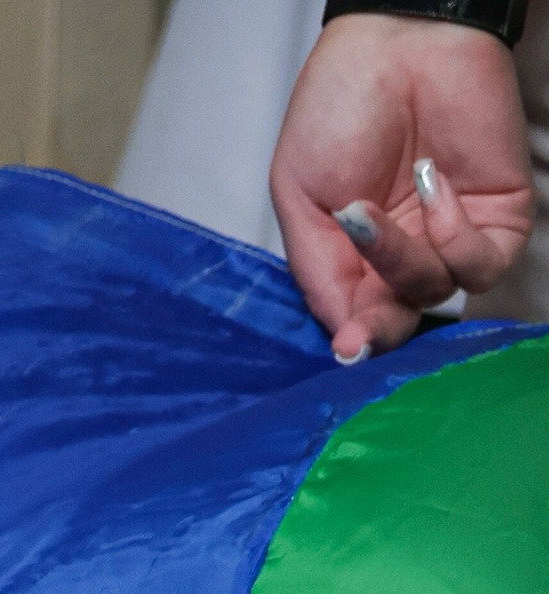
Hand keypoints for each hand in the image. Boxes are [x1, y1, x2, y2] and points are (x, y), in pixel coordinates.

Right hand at [269, 15, 532, 359]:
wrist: (395, 39)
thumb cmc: (338, 105)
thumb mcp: (300, 196)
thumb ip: (317, 271)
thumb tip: (343, 336)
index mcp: (356, 257)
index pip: (362, 320)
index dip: (357, 341)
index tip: (347, 349)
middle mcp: (405, 253)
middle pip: (402, 322)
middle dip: (381, 324)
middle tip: (364, 323)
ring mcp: (451, 234)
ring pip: (439, 292)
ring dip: (408, 261)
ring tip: (385, 206)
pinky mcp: (499, 213)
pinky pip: (483, 262)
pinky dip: (455, 236)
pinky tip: (433, 187)